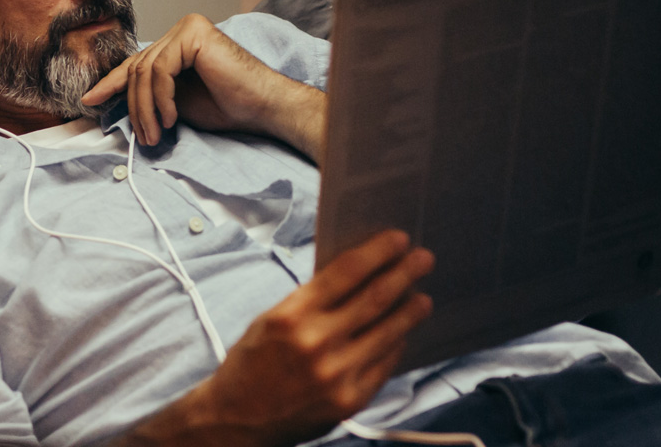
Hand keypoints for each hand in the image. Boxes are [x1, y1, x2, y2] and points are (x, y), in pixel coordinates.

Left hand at [81, 13, 326, 158]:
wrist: (263, 107)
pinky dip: (161, 99)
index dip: (112, 83)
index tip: (90, 101)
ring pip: (146, 71)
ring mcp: (188, 28)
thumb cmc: (229, 106)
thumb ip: (151, 93)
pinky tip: (172, 118)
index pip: (138, 63)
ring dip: (146, 109)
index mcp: (178, 42)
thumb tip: (113, 99)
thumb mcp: (177, 101)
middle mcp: (182, 29)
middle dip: (134, 107)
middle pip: (139, 68)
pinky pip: (161, 70)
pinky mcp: (194, 34)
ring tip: (157, 134)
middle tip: (144, 137)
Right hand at [120, 230, 434, 446]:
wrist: (237, 420)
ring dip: (410, 312)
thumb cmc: (251, 365)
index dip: (378, 252)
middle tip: (424, 259)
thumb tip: (357, 276)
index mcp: (292, 315)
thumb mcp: (271, 320)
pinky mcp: (349, 400)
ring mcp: (336, 374)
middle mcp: (316, 343)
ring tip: (423, 299)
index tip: (398, 240)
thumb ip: (311, 301)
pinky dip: (395, 347)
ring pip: (387, 333)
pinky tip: (401, 336)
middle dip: (404, 274)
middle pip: (374, 298)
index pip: (346, 272)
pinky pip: (384, 366)